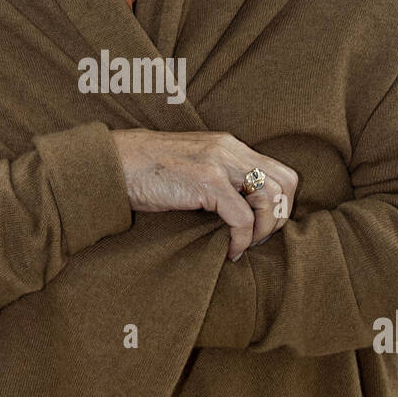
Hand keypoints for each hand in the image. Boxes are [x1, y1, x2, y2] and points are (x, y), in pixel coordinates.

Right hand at [111, 129, 297, 260]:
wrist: (112, 165)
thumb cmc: (145, 173)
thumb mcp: (191, 168)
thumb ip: (217, 178)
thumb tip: (239, 211)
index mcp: (229, 146)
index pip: (280, 171)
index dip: (280, 204)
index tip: (262, 226)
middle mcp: (229, 150)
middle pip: (286, 182)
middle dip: (279, 217)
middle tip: (259, 238)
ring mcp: (218, 163)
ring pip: (270, 198)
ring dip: (264, 230)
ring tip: (243, 245)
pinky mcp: (205, 181)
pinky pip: (242, 217)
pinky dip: (242, 239)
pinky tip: (229, 250)